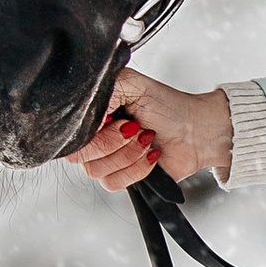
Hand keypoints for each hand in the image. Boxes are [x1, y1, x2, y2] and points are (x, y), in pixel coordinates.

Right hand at [67, 67, 232, 192]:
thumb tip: (85, 115)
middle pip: (80, 156)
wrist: (196, 130)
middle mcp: (93, 140)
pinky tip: (150, 155)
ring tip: (146, 139)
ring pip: (97, 172)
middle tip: (135, 128)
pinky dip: (137, 169)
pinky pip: (114, 184)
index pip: (69, 133)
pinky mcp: (122, 179)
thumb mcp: (131, 83)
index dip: (95, 131)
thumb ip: (102, 91)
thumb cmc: (167, 105)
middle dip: (114, 142)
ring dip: (129, 154)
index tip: (118, 119)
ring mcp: (106, 161)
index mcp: (91, 116)